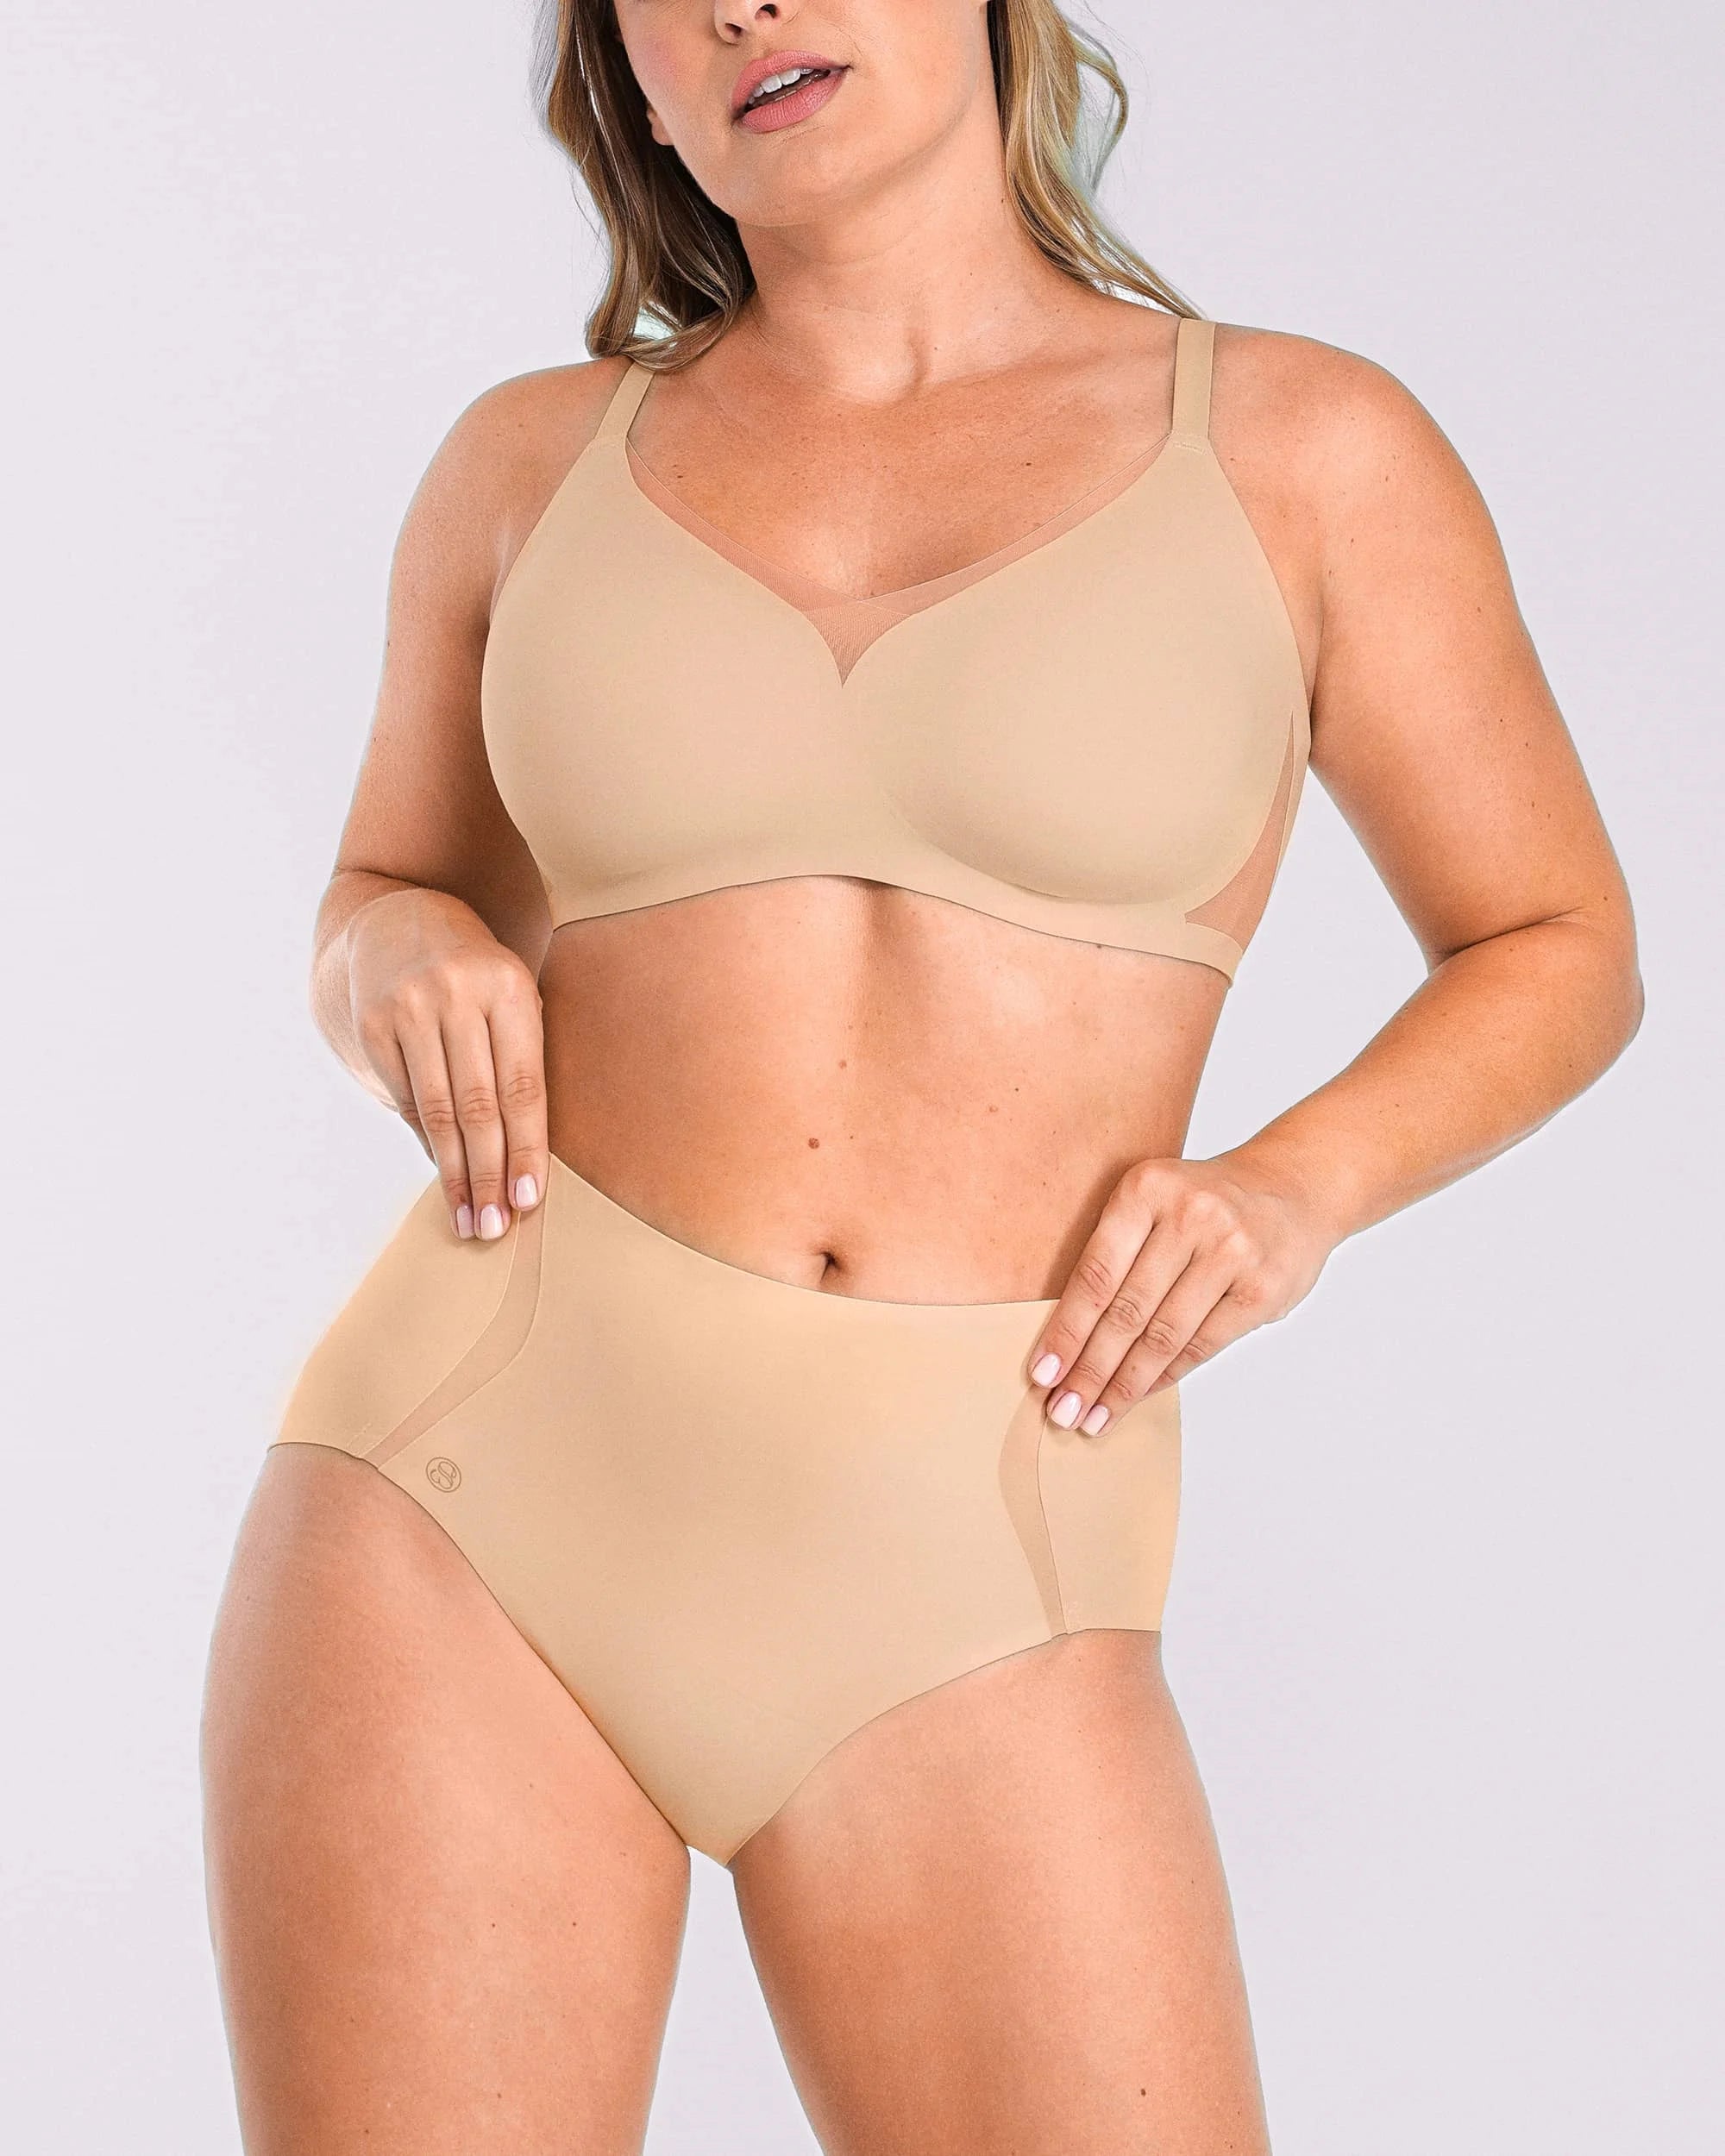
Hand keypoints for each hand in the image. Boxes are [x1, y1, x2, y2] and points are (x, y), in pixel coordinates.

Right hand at [346, 887, 548, 1241]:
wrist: (394, 913)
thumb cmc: (473, 971)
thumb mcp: (508, 994)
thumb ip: (517, 1060)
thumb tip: (521, 1156)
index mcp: (510, 987)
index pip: (523, 1086)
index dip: (527, 1149)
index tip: (531, 1201)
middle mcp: (459, 995)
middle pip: (479, 1106)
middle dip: (490, 1174)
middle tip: (496, 1228)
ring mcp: (410, 1007)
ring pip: (439, 1110)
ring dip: (455, 1173)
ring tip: (470, 1219)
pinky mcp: (373, 1022)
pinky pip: (406, 1097)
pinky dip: (426, 1141)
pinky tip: (441, 1174)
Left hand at [1026, 1152, 1338, 1432]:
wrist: (1293, 1187)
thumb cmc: (1205, 1205)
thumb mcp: (1154, 1202)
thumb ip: (1116, 1255)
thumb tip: (1067, 1340)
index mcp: (1146, 1189)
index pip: (1096, 1275)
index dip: (1066, 1331)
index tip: (1042, 1375)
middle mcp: (1189, 1216)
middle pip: (1126, 1311)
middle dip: (1089, 1370)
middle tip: (1062, 1411)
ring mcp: (1231, 1251)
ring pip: (1163, 1336)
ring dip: (1124, 1385)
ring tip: (1094, 1418)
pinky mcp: (1261, 1287)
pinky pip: (1202, 1344)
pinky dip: (1166, 1376)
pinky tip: (1139, 1395)